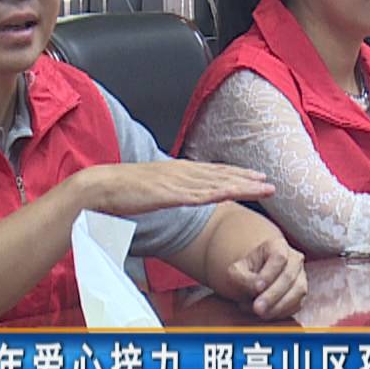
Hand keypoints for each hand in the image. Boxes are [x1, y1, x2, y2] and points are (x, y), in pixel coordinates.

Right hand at [65, 160, 274, 216]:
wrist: (99, 188)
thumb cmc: (118, 192)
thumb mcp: (147, 190)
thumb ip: (163, 193)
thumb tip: (170, 198)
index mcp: (175, 170)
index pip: (212, 171)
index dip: (235, 174)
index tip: (254, 177)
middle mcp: (180, 172)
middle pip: (221, 175)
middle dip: (247, 178)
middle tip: (270, 182)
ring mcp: (176, 181)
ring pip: (218, 183)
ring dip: (244, 185)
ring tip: (266, 187)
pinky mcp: (170, 193)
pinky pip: (202, 194)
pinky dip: (222, 192)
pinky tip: (237, 193)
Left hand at [222, 237, 306, 318]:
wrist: (250, 280)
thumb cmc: (243, 272)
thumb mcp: (235, 271)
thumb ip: (243, 278)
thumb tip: (256, 289)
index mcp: (277, 246)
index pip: (279, 258)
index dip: (269, 273)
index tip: (256, 287)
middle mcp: (294, 260)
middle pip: (289, 277)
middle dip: (272, 295)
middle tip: (257, 308)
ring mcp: (300, 277)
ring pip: (297, 292)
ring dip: (278, 306)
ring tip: (259, 313)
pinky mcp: (301, 295)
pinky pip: (296, 305)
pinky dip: (281, 312)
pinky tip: (266, 314)